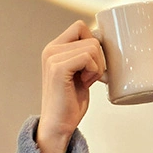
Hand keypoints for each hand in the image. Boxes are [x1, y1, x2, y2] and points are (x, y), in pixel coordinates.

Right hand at [36, 20, 106, 152]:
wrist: (59, 125)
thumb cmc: (71, 103)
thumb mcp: (80, 74)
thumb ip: (85, 57)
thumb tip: (102, 40)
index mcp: (55, 48)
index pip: (81, 27)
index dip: (93, 44)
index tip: (91, 66)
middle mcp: (51, 49)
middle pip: (90, 36)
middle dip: (98, 59)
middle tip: (89, 77)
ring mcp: (53, 57)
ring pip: (92, 47)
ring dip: (97, 67)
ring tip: (85, 81)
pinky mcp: (58, 68)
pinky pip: (88, 58)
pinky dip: (93, 72)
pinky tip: (85, 83)